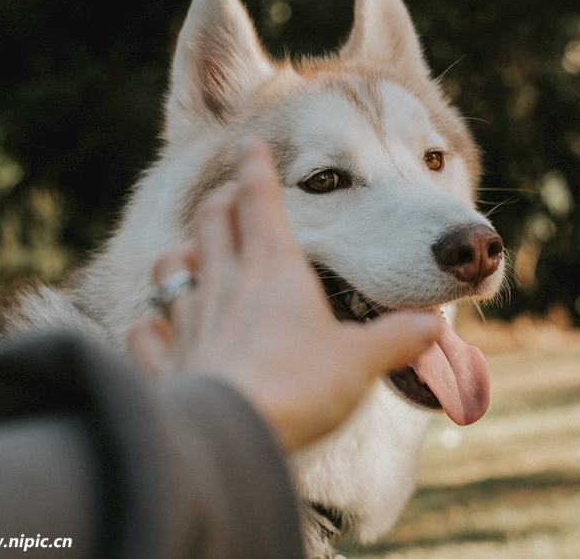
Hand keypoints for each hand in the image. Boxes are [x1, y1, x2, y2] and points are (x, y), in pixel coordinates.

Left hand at [127, 138, 444, 450]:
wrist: (234, 435)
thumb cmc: (300, 385)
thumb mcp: (361, 361)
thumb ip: (397, 338)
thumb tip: (433, 326)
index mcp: (275, 268)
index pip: (260, 201)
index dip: (256, 169)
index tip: (250, 144)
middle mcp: (226, 282)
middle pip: (212, 223)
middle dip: (220, 202)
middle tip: (227, 195)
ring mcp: (190, 320)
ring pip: (171, 269)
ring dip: (179, 256)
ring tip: (189, 256)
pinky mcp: (166, 361)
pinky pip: (145, 333)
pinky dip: (149, 328)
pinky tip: (154, 330)